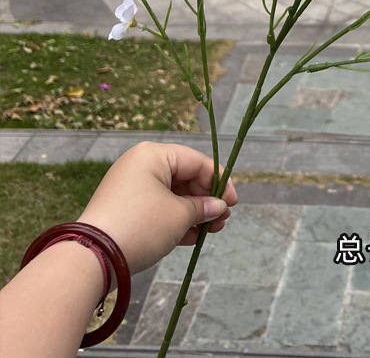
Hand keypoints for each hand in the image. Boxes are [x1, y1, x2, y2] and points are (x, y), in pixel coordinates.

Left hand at [78, 142, 236, 274]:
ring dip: (193, 213)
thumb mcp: (179, 215)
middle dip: (206, 200)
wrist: (93, 258)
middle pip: (184, 178)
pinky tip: (192, 237)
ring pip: (171, 196)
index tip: (233, 202)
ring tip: (211, 231)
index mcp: (153, 154)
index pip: (196, 161)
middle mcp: (140, 165)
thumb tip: (218, 207)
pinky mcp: (124, 210)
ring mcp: (130, 188)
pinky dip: (175, 221)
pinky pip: (157, 209)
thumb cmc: (141, 226)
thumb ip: (203, 207)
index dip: (219, 181)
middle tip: (222, 219)